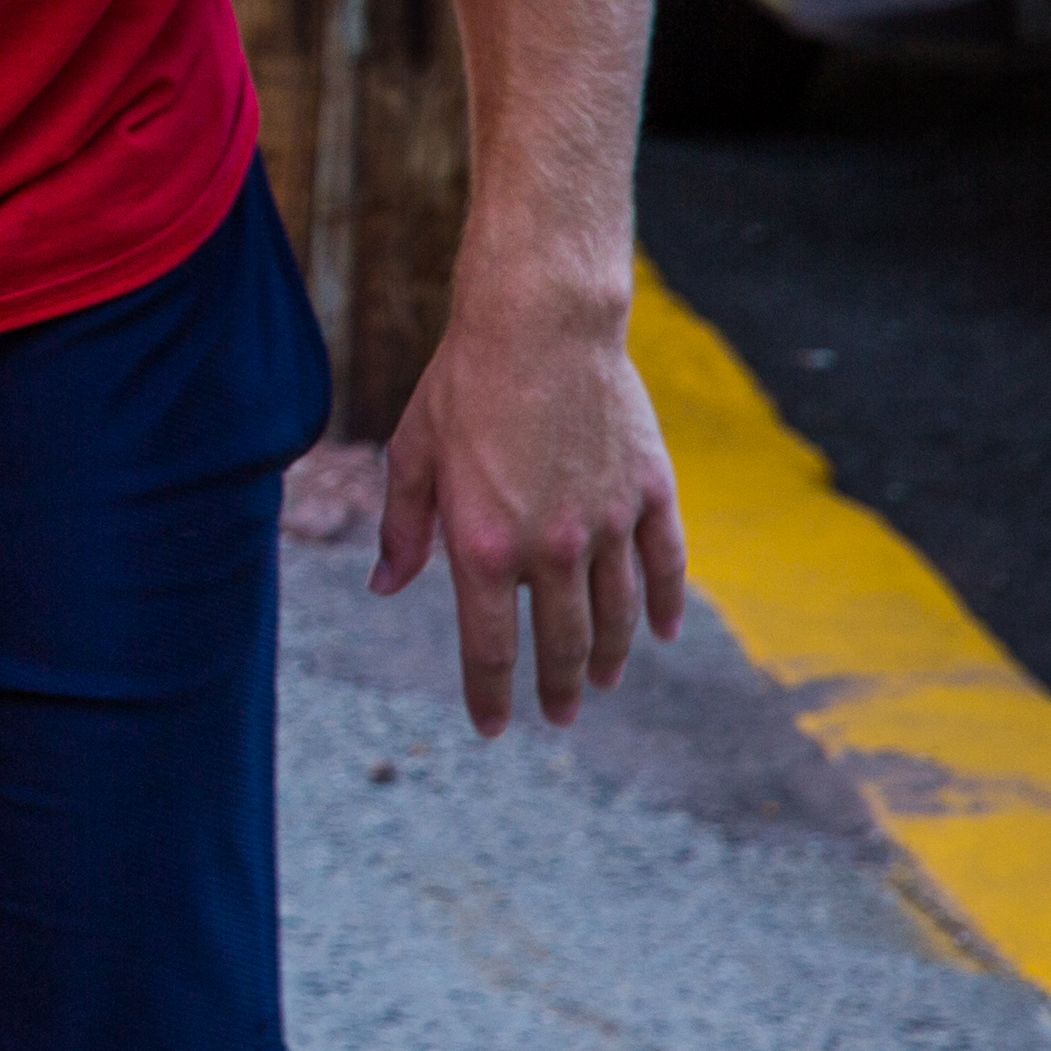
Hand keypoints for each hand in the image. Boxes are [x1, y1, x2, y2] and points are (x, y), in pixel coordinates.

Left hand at [373, 273, 687, 733]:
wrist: (540, 324)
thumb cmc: (463, 383)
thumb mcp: (413, 453)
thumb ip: (402, 527)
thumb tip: (387, 586)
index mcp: (481, 544)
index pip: (488, 646)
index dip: (490, 693)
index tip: (494, 725)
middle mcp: (549, 547)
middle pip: (557, 642)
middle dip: (554, 688)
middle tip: (557, 716)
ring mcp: (606, 523)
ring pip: (615, 614)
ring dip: (605, 656)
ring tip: (599, 681)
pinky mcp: (649, 493)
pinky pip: (664, 566)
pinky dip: (663, 606)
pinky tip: (661, 633)